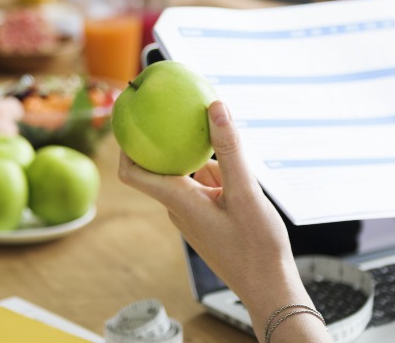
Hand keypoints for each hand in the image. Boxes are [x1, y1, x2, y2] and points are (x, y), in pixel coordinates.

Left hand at [118, 101, 298, 296]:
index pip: (133, 172)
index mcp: (179, 201)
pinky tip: (238, 165)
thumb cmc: (256, 247)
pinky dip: (217, 172)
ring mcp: (194, 215)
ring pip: (190, 175)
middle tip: (180, 109)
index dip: (124, 146)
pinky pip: (205, 187)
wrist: (270, 286)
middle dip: (170, 140)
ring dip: (203, 157)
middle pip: (164, 166)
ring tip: (221, 136)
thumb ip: (229, 149)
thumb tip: (214, 107)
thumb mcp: (246, 192)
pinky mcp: (209, 219)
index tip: (129, 118)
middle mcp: (180, 208)